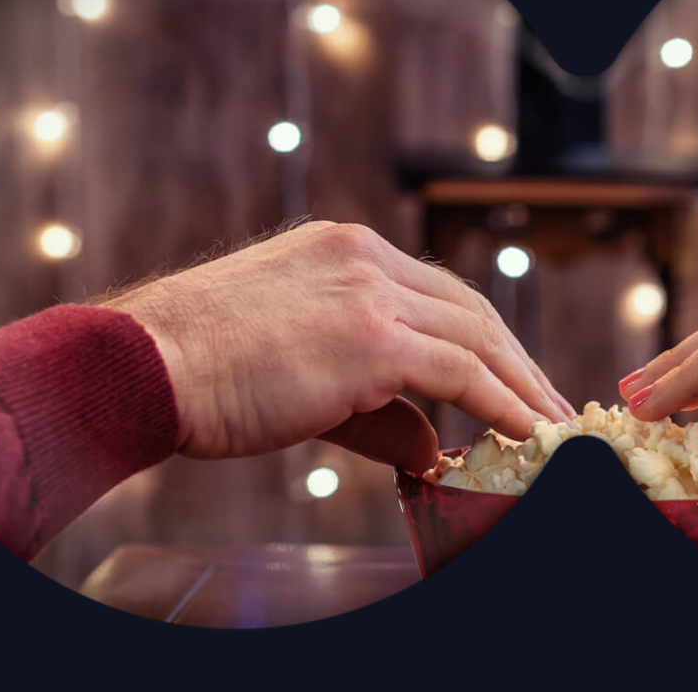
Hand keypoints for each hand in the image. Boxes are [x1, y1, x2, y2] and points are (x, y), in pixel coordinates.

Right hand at [101, 221, 572, 470]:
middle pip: (470, 310)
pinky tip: (528, 433)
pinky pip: (462, 375)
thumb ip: (373, 411)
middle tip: (551, 406)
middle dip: (517, 362)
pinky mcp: (372, 340)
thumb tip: (430, 449)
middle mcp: (364, 257)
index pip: (437, 293)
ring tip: (554, 428)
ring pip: (477, 338)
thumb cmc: (199, 374)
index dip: (483, 340)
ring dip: (523, 387)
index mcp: (343, 248)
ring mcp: (370, 293)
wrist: (143, 365)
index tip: (514, 378)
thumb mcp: (299, 376)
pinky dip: (504, 405)